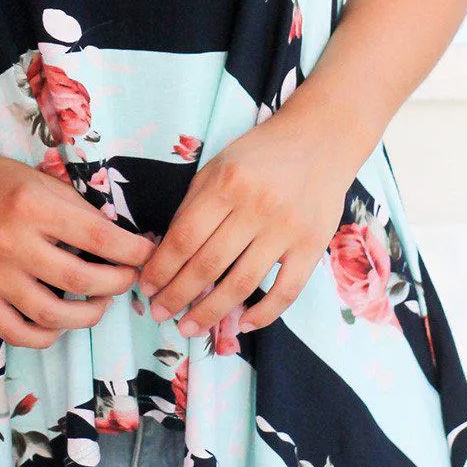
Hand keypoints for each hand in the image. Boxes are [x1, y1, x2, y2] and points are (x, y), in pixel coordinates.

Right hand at [0, 151, 156, 350]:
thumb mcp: (43, 182)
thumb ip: (79, 212)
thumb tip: (123, 242)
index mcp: (32, 206)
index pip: (98, 236)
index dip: (131, 251)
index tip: (147, 255)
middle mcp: (10, 242)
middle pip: (81, 278)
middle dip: (117, 283)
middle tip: (128, 280)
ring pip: (52, 315)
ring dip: (89, 315)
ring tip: (100, 303)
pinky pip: (17, 333)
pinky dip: (46, 335)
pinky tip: (60, 322)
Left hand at [137, 112, 352, 337]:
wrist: (320, 139)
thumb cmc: (260, 154)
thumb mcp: (218, 166)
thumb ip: (194, 205)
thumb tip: (166, 253)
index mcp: (226, 183)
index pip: (184, 237)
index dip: (161, 268)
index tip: (146, 287)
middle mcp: (256, 207)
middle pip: (208, 265)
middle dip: (178, 295)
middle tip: (159, 314)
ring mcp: (287, 229)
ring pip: (242, 283)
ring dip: (212, 312)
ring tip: (190, 327)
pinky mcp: (313, 245)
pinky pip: (287, 290)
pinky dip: (264, 313)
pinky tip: (243, 325)